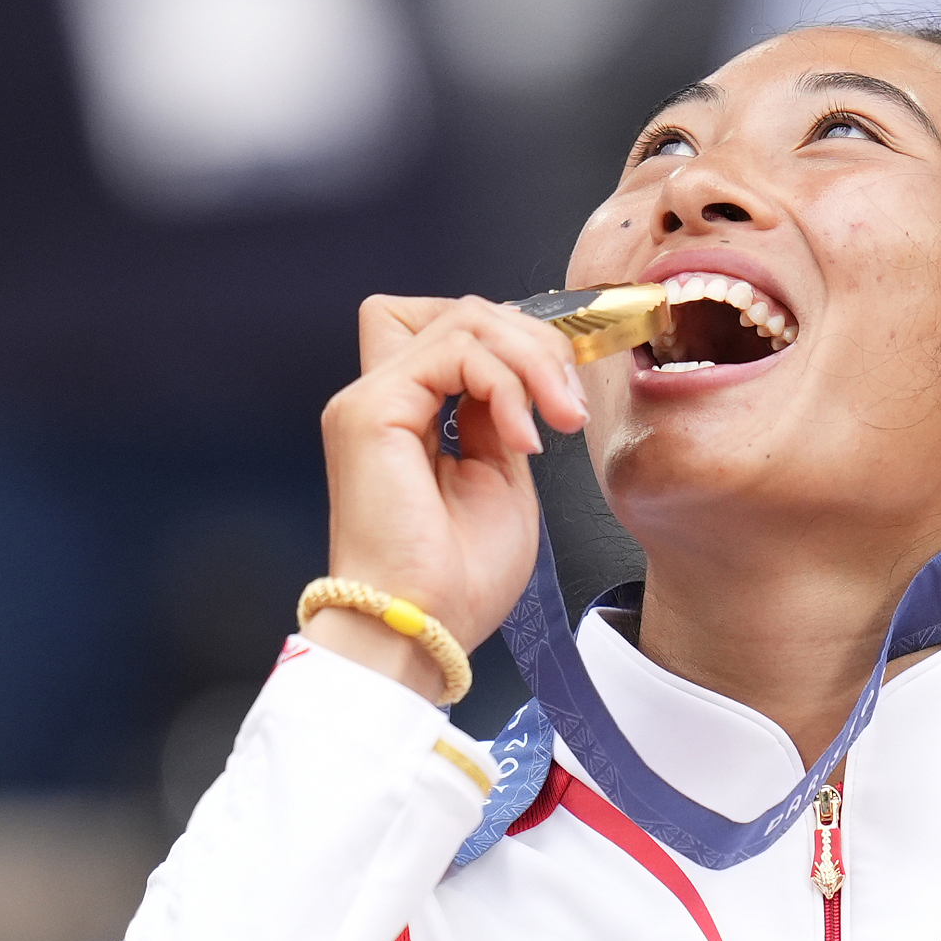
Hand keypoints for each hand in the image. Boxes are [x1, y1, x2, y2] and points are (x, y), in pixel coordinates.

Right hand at [305, 294, 587, 700]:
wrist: (424, 629)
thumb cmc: (458, 581)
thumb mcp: (503, 480)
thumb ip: (504, 418)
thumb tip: (522, 379)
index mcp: (410, 416)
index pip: (455, 330)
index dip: (515, 341)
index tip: (563, 390)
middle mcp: (384, 399)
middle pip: (463, 311)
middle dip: (535, 344)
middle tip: (569, 405)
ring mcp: (371, 400)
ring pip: (464, 319)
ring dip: (531, 362)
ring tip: (557, 420)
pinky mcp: (371, 411)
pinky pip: (453, 349)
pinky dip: (506, 383)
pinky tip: (523, 439)